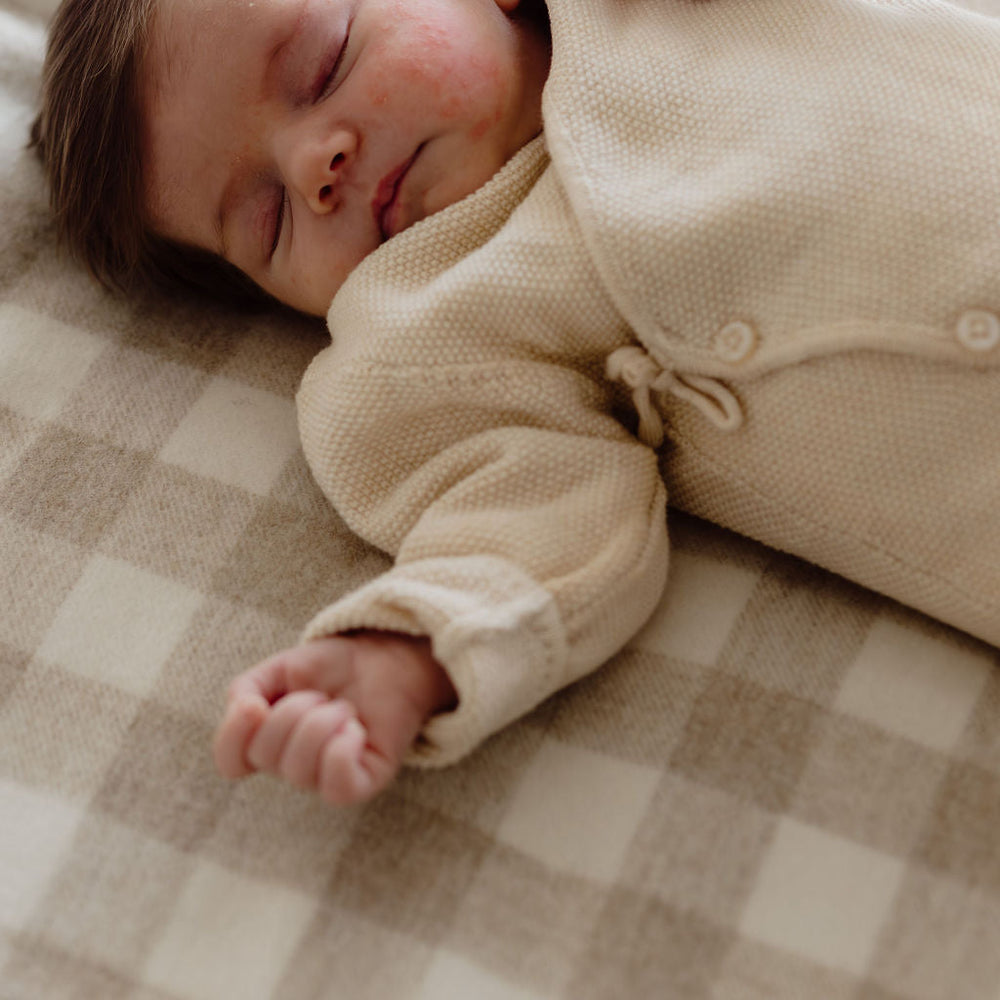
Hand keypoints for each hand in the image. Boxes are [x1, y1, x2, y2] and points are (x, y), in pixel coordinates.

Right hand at [213, 632, 455, 804]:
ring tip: (343, 708)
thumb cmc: (333, 668)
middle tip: (320, 695)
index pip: (231, 762)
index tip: (253, 704)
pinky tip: (355, 730)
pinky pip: (337, 787)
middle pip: (265, 757)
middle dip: (292, 712)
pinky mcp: (360, 784)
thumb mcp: (281, 668)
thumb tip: (244, 712)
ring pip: (299, 770)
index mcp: (267, 740)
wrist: (385, 659)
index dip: (233, 736)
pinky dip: (343, 750)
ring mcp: (325, 779)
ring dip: (321, 723)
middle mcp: (291, 766)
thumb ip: (247, 688)